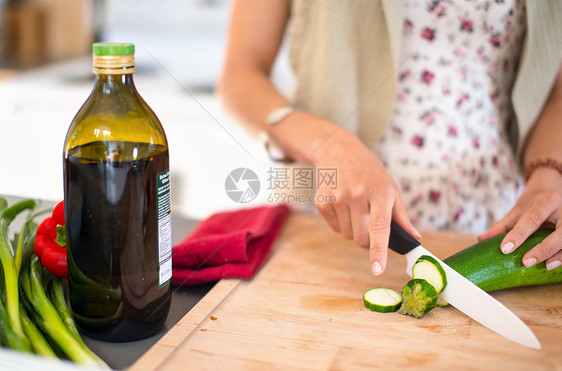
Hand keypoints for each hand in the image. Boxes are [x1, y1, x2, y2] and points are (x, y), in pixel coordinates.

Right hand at [309, 128, 420, 275]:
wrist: (337, 150)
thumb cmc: (369, 172)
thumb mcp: (390, 188)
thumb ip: (401, 216)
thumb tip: (414, 239)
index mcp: (380, 191)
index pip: (380, 227)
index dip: (379, 251)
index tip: (378, 269)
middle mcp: (357, 194)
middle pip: (362, 238)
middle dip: (368, 240)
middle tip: (369, 222)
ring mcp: (337, 197)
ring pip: (347, 235)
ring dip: (353, 230)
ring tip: (354, 207)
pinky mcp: (321, 200)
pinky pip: (334, 228)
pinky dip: (340, 223)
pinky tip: (342, 204)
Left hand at [478, 168, 561, 269]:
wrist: (553, 190)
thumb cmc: (533, 203)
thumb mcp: (518, 210)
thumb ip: (502, 225)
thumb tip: (481, 239)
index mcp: (545, 201)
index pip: (532, 219)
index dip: (518, 235)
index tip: (505, 249)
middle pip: (559, 230)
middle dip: (543, 248)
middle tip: (525, 262)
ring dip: (559, 254)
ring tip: (546, 266)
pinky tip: (554, 264)